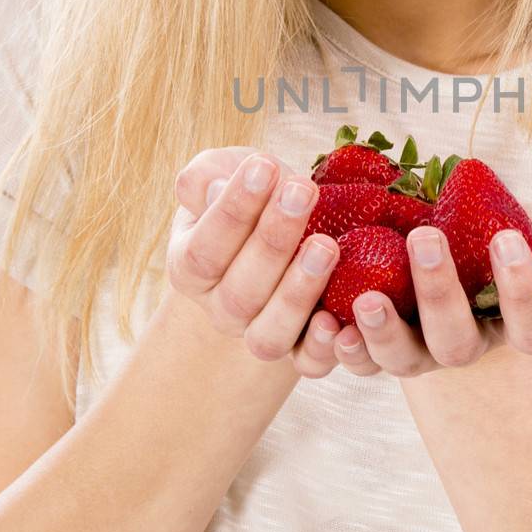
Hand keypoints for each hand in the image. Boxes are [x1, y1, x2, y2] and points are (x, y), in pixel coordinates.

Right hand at [167, 147, 347, 376]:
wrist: (292, 228)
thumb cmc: (255, 195)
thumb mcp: (224, 174)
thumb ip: (207, 176)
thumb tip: (214, 188)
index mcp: (191, 267)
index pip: (204, 248)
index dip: (233, 210)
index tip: (264, 166)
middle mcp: (222, 310)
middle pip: (240, 291)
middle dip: (273, 239)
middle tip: (302, 191)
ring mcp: (260, 334)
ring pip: (270, 335)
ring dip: (298, 292)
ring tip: (326, 244)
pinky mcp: (303, 353)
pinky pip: (308, 364)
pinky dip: (323, 348)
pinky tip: (341, 317)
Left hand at [329, 201, 531, 378]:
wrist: (429, 222)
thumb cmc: (486, 227)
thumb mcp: (529, 227)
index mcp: (510, 323)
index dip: (523, 292)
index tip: (506, 239)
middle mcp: (464, 344)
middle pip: (458, 344)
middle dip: (440, 294)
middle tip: (424, 238)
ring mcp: (416, 351)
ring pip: (404, 362)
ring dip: (385, 333)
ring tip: (367, 298)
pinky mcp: (371, 347)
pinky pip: (357, 362)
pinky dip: (341, 346)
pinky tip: (328, 320)